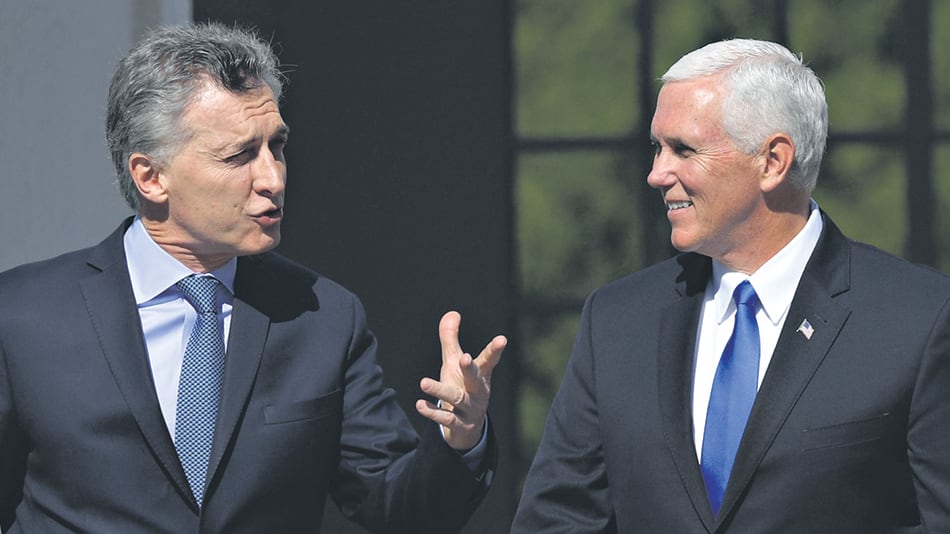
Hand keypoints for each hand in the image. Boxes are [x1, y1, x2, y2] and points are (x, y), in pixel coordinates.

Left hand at [415, 311, 506, 450]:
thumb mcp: (454, 364)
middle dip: (470, 368)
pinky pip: (446, 418)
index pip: (488, 360)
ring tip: (423, 382)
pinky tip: (420, 404)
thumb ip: (451, 340)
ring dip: (440, 390)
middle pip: (475, 378)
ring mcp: (470, 410)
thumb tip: (452, 313)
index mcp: (480, 375)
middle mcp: (478, 392)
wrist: (467, 430)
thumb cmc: (462, 388)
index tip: (502, 339)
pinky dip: (433, 412)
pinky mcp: (459, 425)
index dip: (495, 350)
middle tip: (464, 357)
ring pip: (456, 398)